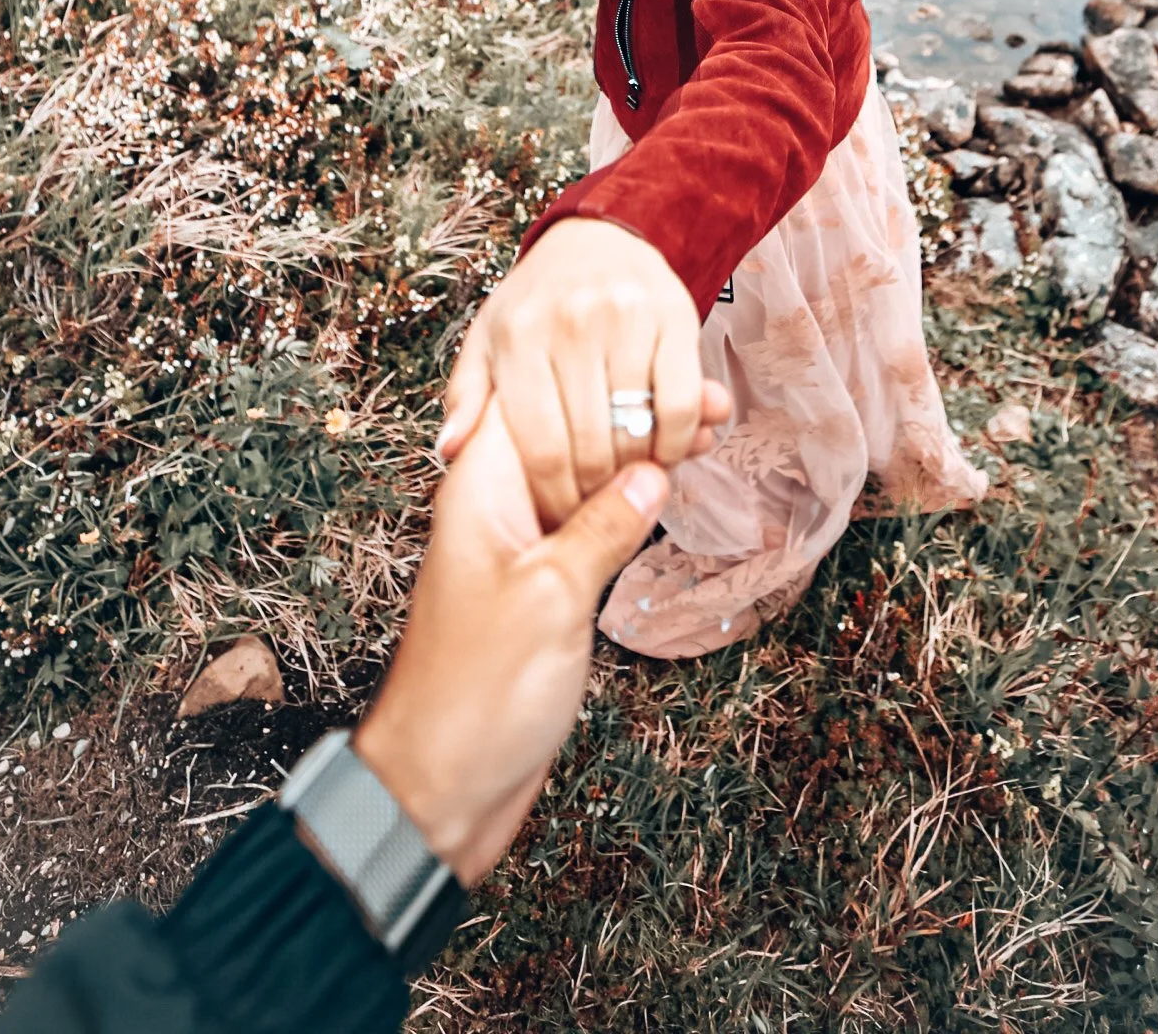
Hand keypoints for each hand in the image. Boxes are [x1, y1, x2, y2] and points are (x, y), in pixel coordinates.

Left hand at [353, 398, 665, 884]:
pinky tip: (675, 492)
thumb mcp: (550, 596)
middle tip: (717, 405)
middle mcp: (501, 508)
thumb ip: (601, 527)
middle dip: (640, 416)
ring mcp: (523, 548)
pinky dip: (634, 509)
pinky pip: (593, 529)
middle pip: (576, 434)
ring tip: (713, 436)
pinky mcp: (544, 589)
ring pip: (591, 481)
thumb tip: (651, 470)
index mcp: (482, 490)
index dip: (607, 378)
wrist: (440, 787)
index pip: (543, 398)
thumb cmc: (474, 694)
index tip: (671, 369)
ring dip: (646, 460)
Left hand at [437, 215, 729, 526]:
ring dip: (636, 473)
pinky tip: (664, 453)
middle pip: (591, 447)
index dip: (555, 499)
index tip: (560, 520)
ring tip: (626, 486)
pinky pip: (678, 403)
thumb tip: (449, 450)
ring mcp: (625, 318)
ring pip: (636, 429)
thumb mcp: (488, 340)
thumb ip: (468, 396)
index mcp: (518, 337)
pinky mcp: (674, 317)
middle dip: (595, 496)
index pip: (541, 448)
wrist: (595, 236)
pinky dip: (676, 442)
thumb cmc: (535, 301)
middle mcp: (570, 324)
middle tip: (596, 512)